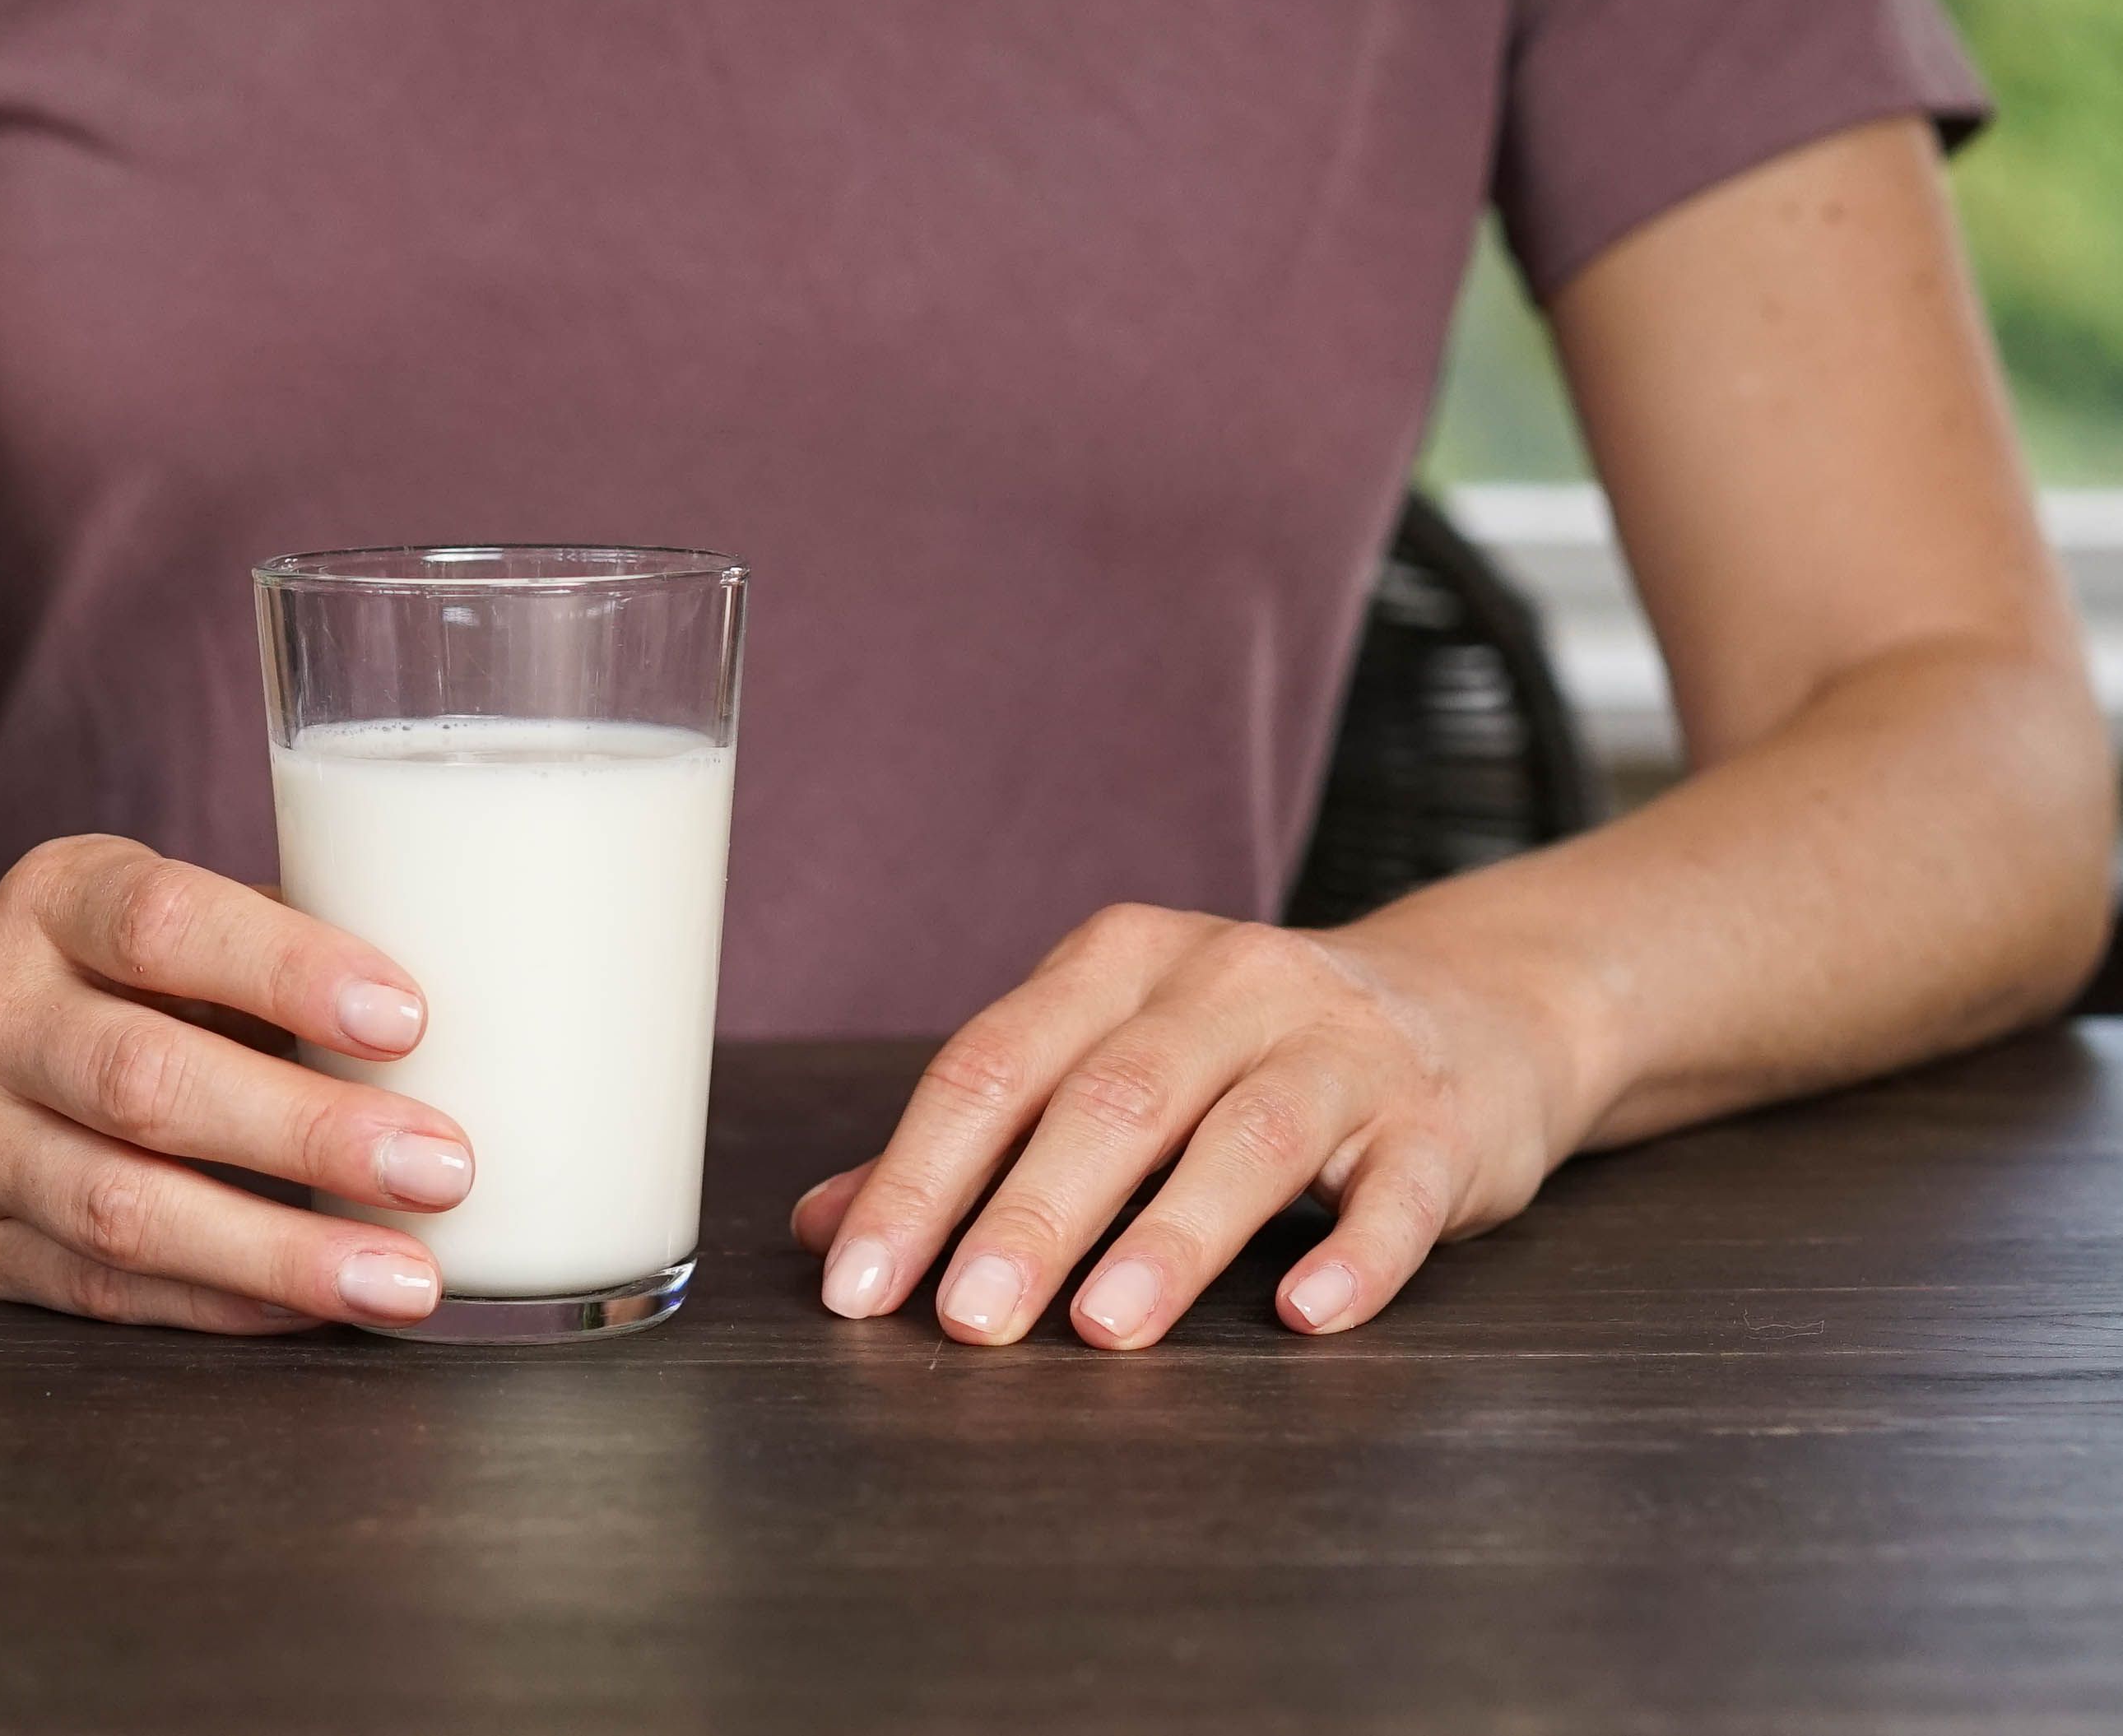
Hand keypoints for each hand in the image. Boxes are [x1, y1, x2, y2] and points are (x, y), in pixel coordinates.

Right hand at [0, 835, 472, 1332]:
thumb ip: (264, 943)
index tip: (408, 1019)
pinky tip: (320, 1304)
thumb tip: (465, 999)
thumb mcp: (136, 910)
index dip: (287, 970)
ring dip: (281, 1252)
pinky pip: (110, 1290)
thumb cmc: (74, 968)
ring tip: (406, 1278)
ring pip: (124, 1210)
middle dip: (308, 1134)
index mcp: (47, 903)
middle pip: (146, 1081)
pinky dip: (228, 1302)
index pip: (162, 925)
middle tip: (443, 1166)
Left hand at [792, 905, 1582, 1347]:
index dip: (918, 1175)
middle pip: (1112, 1099)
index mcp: (1119, 963)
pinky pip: (1396, 1190)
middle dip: (1030, 1215)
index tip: (858, 1281)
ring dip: (1172, 1236)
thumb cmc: (1245, 1052)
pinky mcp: (1440, 1121)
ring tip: (1106, 1328)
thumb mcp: (1106, 1062)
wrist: (1469, 1006)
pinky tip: (1301, 1314)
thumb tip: (822, 1228)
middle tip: (967, 1318)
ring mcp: (1343, 1046)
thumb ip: (975, 1146)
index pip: (994, 1064)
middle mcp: (1228, 983)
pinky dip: (1353, 1254)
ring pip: (1248, 1137)